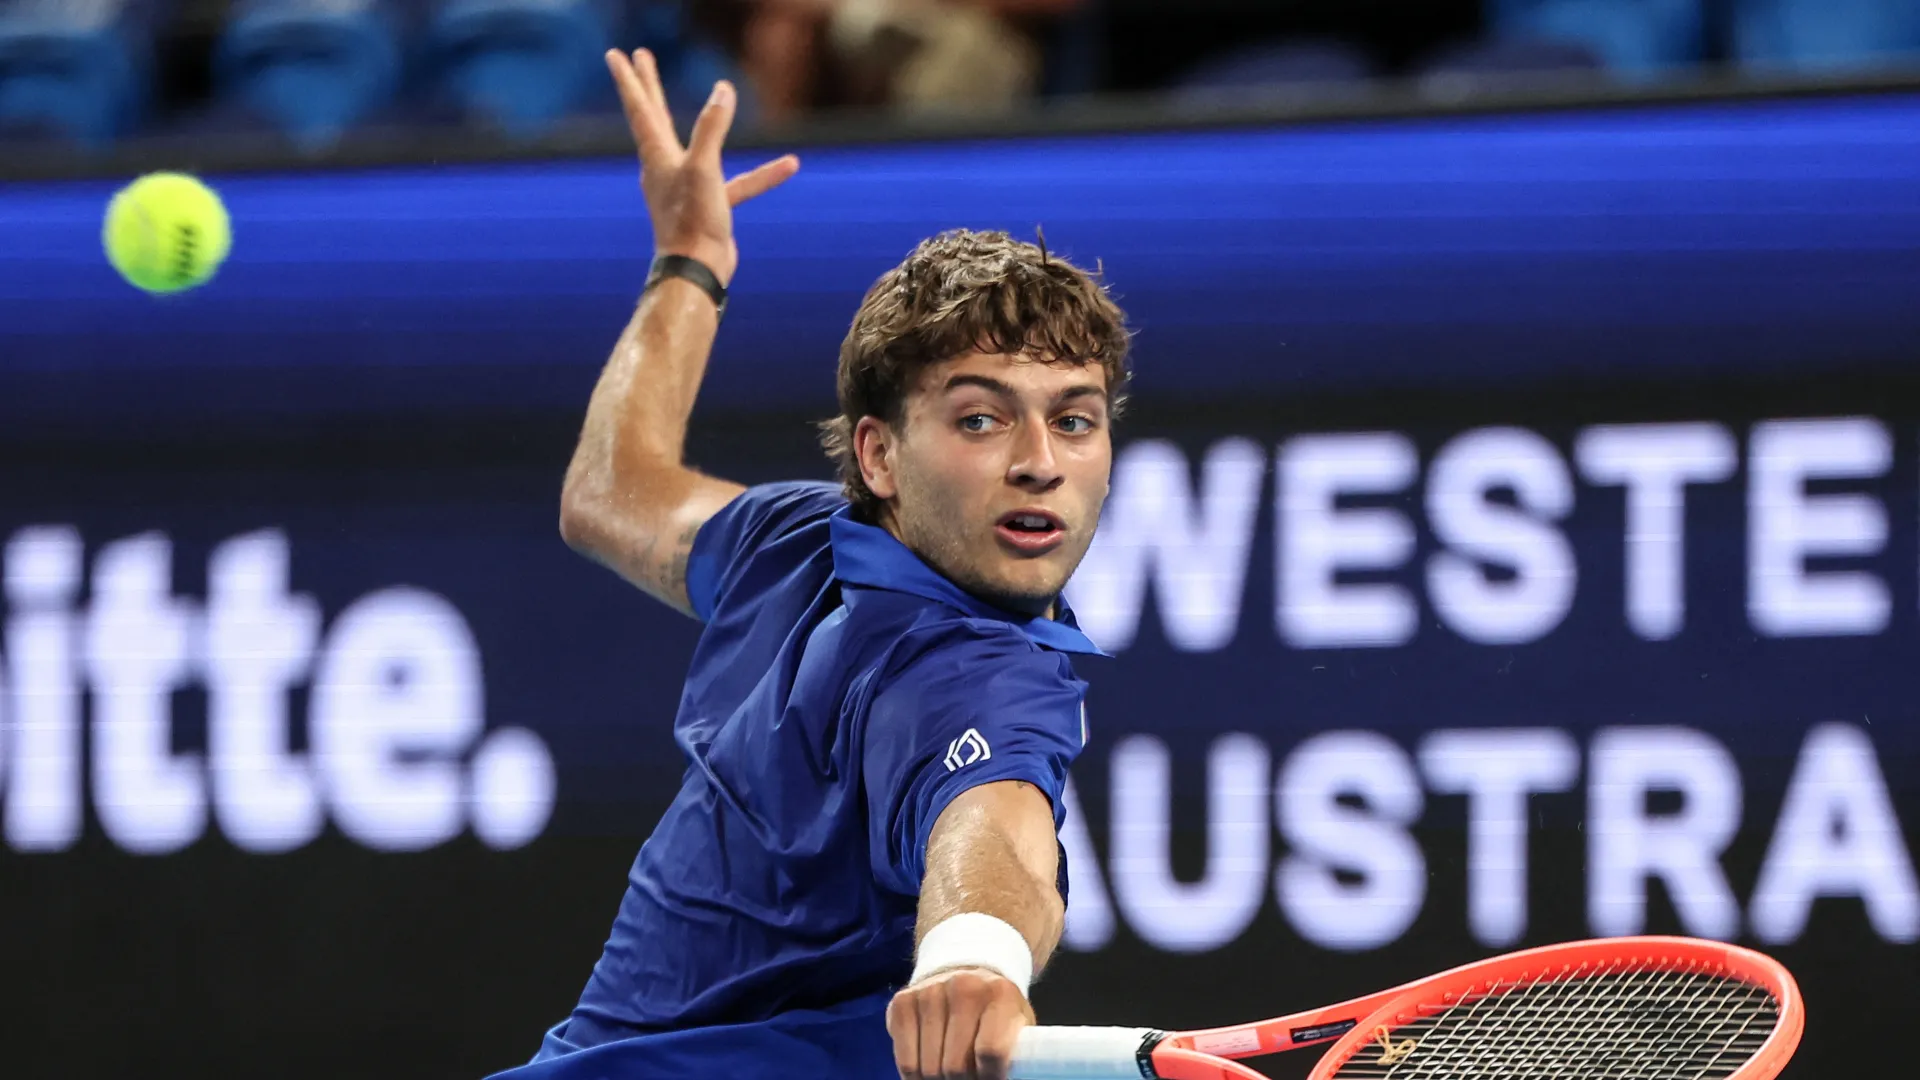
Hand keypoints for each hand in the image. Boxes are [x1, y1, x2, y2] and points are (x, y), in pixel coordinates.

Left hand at [605, 49, 799, 286]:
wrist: (698, 271)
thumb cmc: (692, 222)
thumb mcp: (703, 168)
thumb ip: (712, 128)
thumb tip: (724, 89)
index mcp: (657, 156)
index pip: (641, 107)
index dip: (631, 79)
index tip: (619, 54)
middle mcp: (665, 167)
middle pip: (655, 116)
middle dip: (649, 86)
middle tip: (640, 57)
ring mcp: (686, 186)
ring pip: (697, 143)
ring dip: (711, 120)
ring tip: (725, 96)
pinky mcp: (709, 206)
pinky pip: (738, 183)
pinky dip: (761, 175)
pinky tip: (789, 166)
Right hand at [886, 967, 1034, 1079]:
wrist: (964, 971)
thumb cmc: (995, 1011)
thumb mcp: (1016, 1025)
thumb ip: (1017, 1052)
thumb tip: (1015, 1074)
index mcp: (1000, 994)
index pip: (991, 1052)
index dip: (991, 1077)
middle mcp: (963, 986)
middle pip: (956, 1066)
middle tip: (970, 1077)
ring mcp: (929, 992)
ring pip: (929, 1068)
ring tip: (951, 1073)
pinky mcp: (902, 1002)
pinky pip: (906, 1062)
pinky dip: (915, 1076)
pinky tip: (928, 1070)